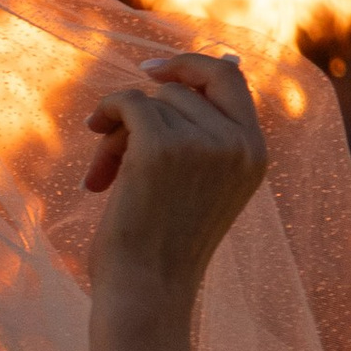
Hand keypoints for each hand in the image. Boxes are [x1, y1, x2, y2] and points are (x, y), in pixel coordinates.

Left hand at [83, 50, 267, 304]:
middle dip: (142, 113)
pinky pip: (128, 102)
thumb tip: (215, 58)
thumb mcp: (203, 181)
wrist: (147, 292)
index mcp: (254, 152)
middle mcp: (237, 143)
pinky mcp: (162, 146)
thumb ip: (208, 128)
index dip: (187, 66)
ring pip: (149, 100)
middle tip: (115, 147)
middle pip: (178, 89)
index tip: (149, 72)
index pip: (229, 77)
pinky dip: (106, 113)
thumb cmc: (164, 244)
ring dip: (118, 132)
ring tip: (107, 177)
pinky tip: (95, 139)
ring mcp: (203, 143)